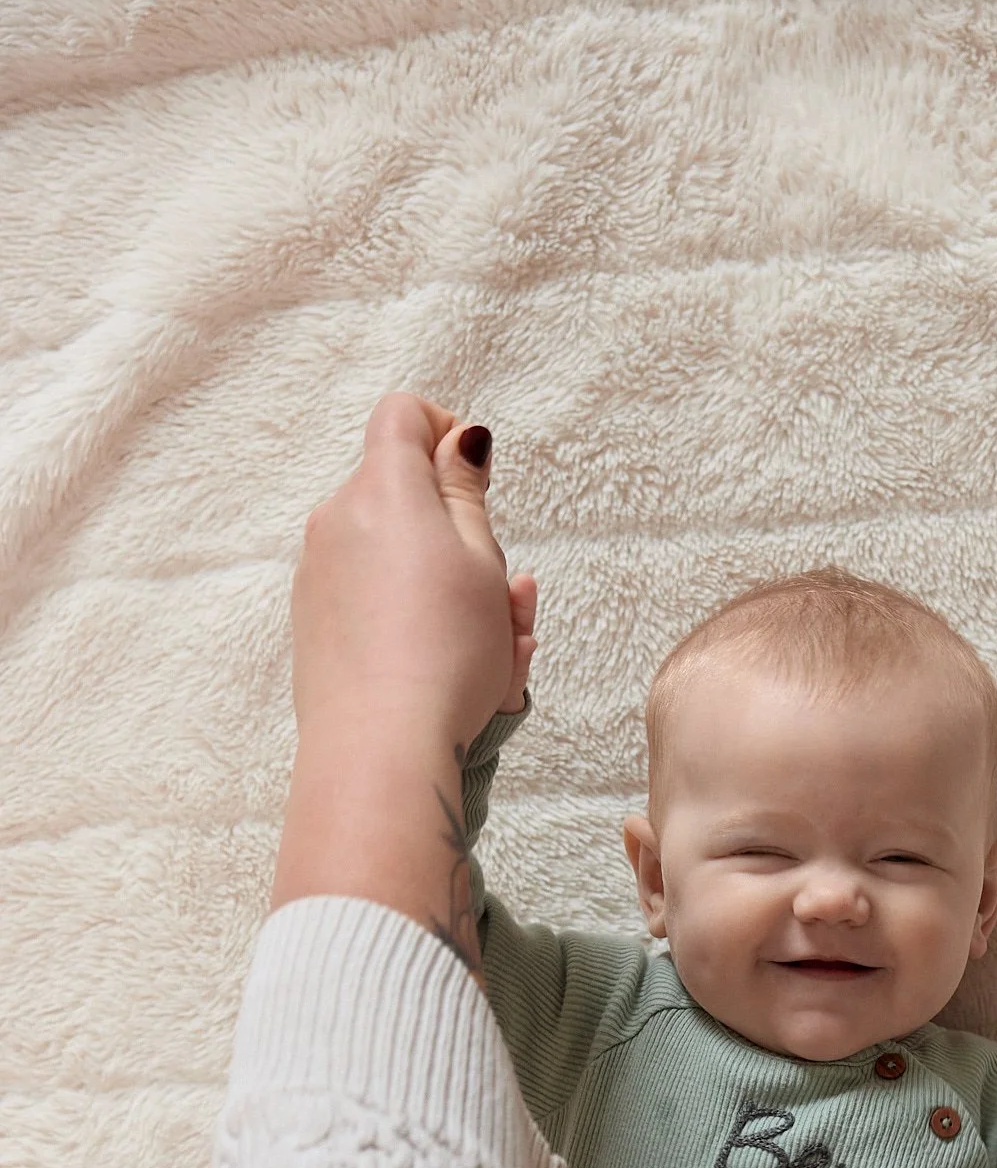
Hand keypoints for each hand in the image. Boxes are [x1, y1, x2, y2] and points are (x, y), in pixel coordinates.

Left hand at [274, 395, 531, 949]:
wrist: (383, 751)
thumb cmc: (447, 655)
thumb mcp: (482, 561)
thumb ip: (467, 491)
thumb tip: (458, 439)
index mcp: (383, 490)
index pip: (404, 416)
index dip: (448, 436)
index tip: (479, 482)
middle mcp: (338, 521)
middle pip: (406, 497)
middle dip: (464, 536)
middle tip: (508, 596)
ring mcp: (320, 576)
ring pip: (399, 560)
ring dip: (452, 591)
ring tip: (499, 655)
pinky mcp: (317, 627)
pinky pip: (378, 604)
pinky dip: (419, 623)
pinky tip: (459, 676)